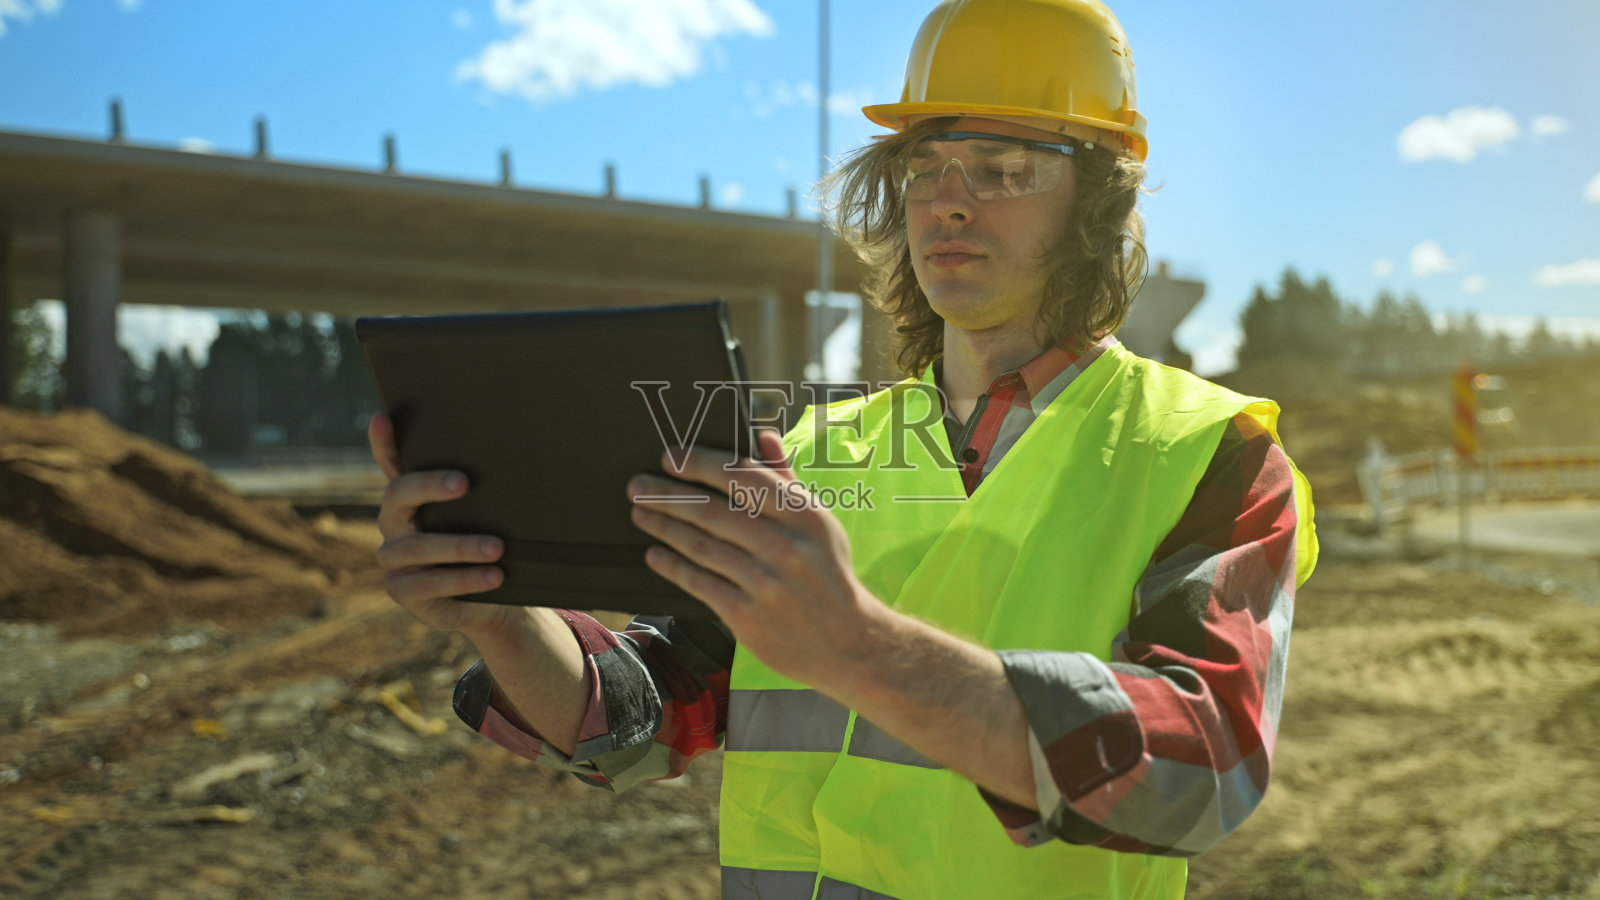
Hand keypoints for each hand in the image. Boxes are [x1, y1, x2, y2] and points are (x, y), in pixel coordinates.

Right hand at [367, 412, 513, 636]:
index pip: (391, 464)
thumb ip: (484, 494)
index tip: (382, 417)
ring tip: (497, 547)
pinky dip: (465, 578)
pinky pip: (430, 583)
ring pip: (418, 546)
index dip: (383, 442)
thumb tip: (517, 460)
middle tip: (463, 482)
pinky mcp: (402, 590)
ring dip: (461, 545)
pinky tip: (494, 576)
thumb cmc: (488, 547)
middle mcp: (393, 523)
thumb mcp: (487, 517)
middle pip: (398, 496)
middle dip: (429, 485)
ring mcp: (393, 558)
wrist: (490, 600)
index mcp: (411, 499)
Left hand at [626, 430, 888, 688]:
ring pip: (700, 545)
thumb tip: (763, 435)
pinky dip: (672, 566)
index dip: (700, 463)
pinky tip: (654, 554)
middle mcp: (784, 545)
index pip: (742, 477)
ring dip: (663, 526)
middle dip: (667, 494)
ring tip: (639, 513)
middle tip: (637, 484)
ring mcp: (764, 582)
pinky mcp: (746, 615)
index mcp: (803, 514)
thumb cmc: (828, 575)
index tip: (669, 456)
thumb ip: (787, 480)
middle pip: (712, 510)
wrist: (847, 643)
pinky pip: (699, 582)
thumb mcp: (819, 523)